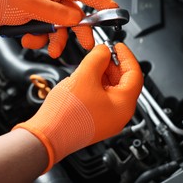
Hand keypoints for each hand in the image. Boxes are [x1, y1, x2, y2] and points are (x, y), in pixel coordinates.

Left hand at [0, 0, 117, 57]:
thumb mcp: (30, 4)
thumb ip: (56, 14)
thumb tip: (76, 19)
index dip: (101, 2)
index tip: (115, 10)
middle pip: (73, 16)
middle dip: (78, 31)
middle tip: (86, 44)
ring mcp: (39, 10)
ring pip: (58, 29)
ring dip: (53, 40)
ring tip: (46, 47)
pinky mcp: (30, 22)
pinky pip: (43, 35)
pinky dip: (37, 41)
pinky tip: (26, 38)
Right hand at [13, 43, 142, 170]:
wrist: (47, 136)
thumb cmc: (66, 115)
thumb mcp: (84, 76)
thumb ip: (98, 58)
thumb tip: (104, 50)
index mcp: (124, 105)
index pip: (134, 74)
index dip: (126, 56)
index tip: (118, 46)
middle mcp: (119, 115)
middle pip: (124, 82)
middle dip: (113, 64)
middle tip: (101, 53)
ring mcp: (107, 119)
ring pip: (111, 90)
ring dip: (103, 74)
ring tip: (91, 63)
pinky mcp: (95, 121)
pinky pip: (101, 98)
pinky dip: (96, 84)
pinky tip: (85, 77)